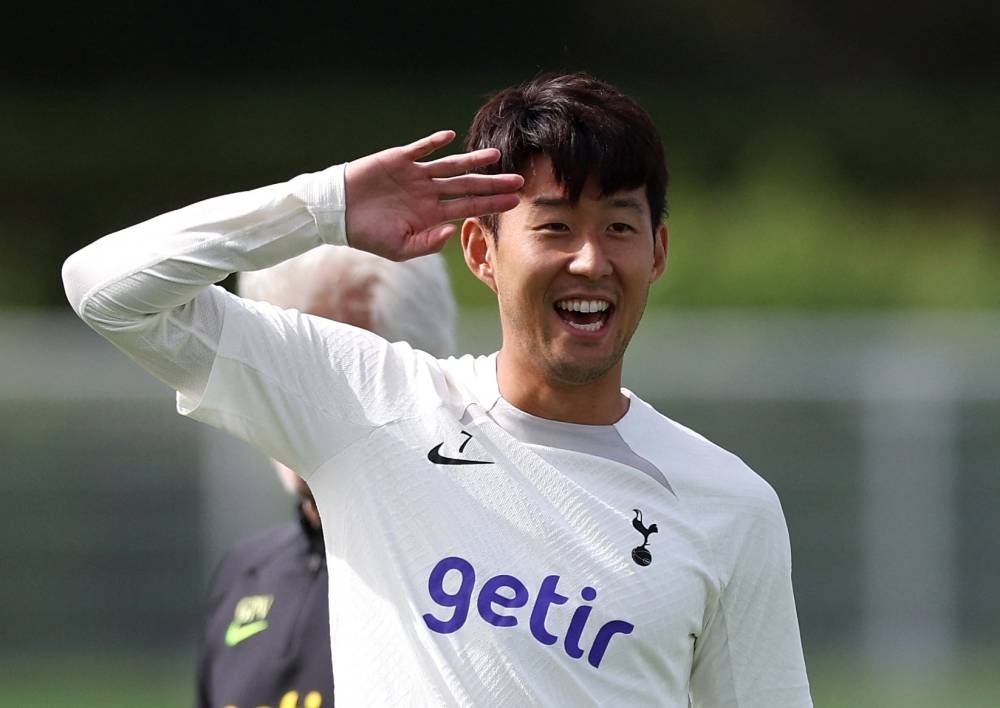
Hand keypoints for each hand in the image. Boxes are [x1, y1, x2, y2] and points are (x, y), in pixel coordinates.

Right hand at [344, 130, 522, 259]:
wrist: (338, 214)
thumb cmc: (368, 235)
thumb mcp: (400, 249)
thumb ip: (428, 244)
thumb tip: (452, 231)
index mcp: (431, 214)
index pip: (469, 207)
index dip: (492, 204)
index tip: (516, 202)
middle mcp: (429, 193)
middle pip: (468, 185)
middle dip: (494, 183)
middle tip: (521, 180)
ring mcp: (415, 175)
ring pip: (450, 166)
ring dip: (473, 160)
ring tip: (496, 155)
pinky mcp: (398, 160)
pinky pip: (420, 149)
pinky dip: (434, 142)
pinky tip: (450, 137)